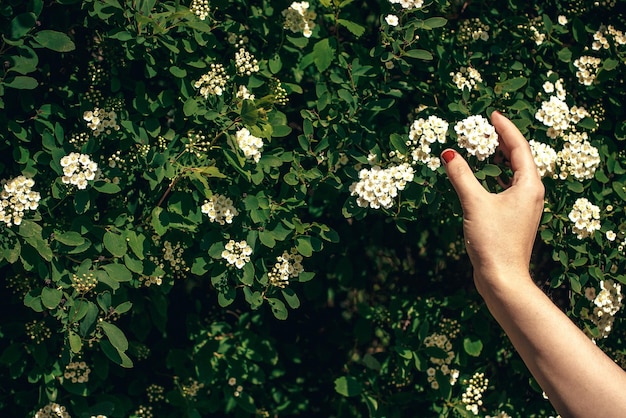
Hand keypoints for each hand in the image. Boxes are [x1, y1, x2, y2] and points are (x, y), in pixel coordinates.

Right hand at [441, 111, 544, 292]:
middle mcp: (531, 194)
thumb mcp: (474, 203)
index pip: (519, 147)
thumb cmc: (493, 241)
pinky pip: (507, 187)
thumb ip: (461, 175)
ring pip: (513, 173)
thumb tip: (448, 153)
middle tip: (484, 127)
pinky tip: (482, 177)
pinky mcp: (515, 218)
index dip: (505, 128)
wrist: (502, 278)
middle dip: (501, 141)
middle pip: (519, 158)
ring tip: (482, 146)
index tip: (492, 114)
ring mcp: (524, 207)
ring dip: (498, 158)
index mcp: (529, 185)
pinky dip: (495, 176)